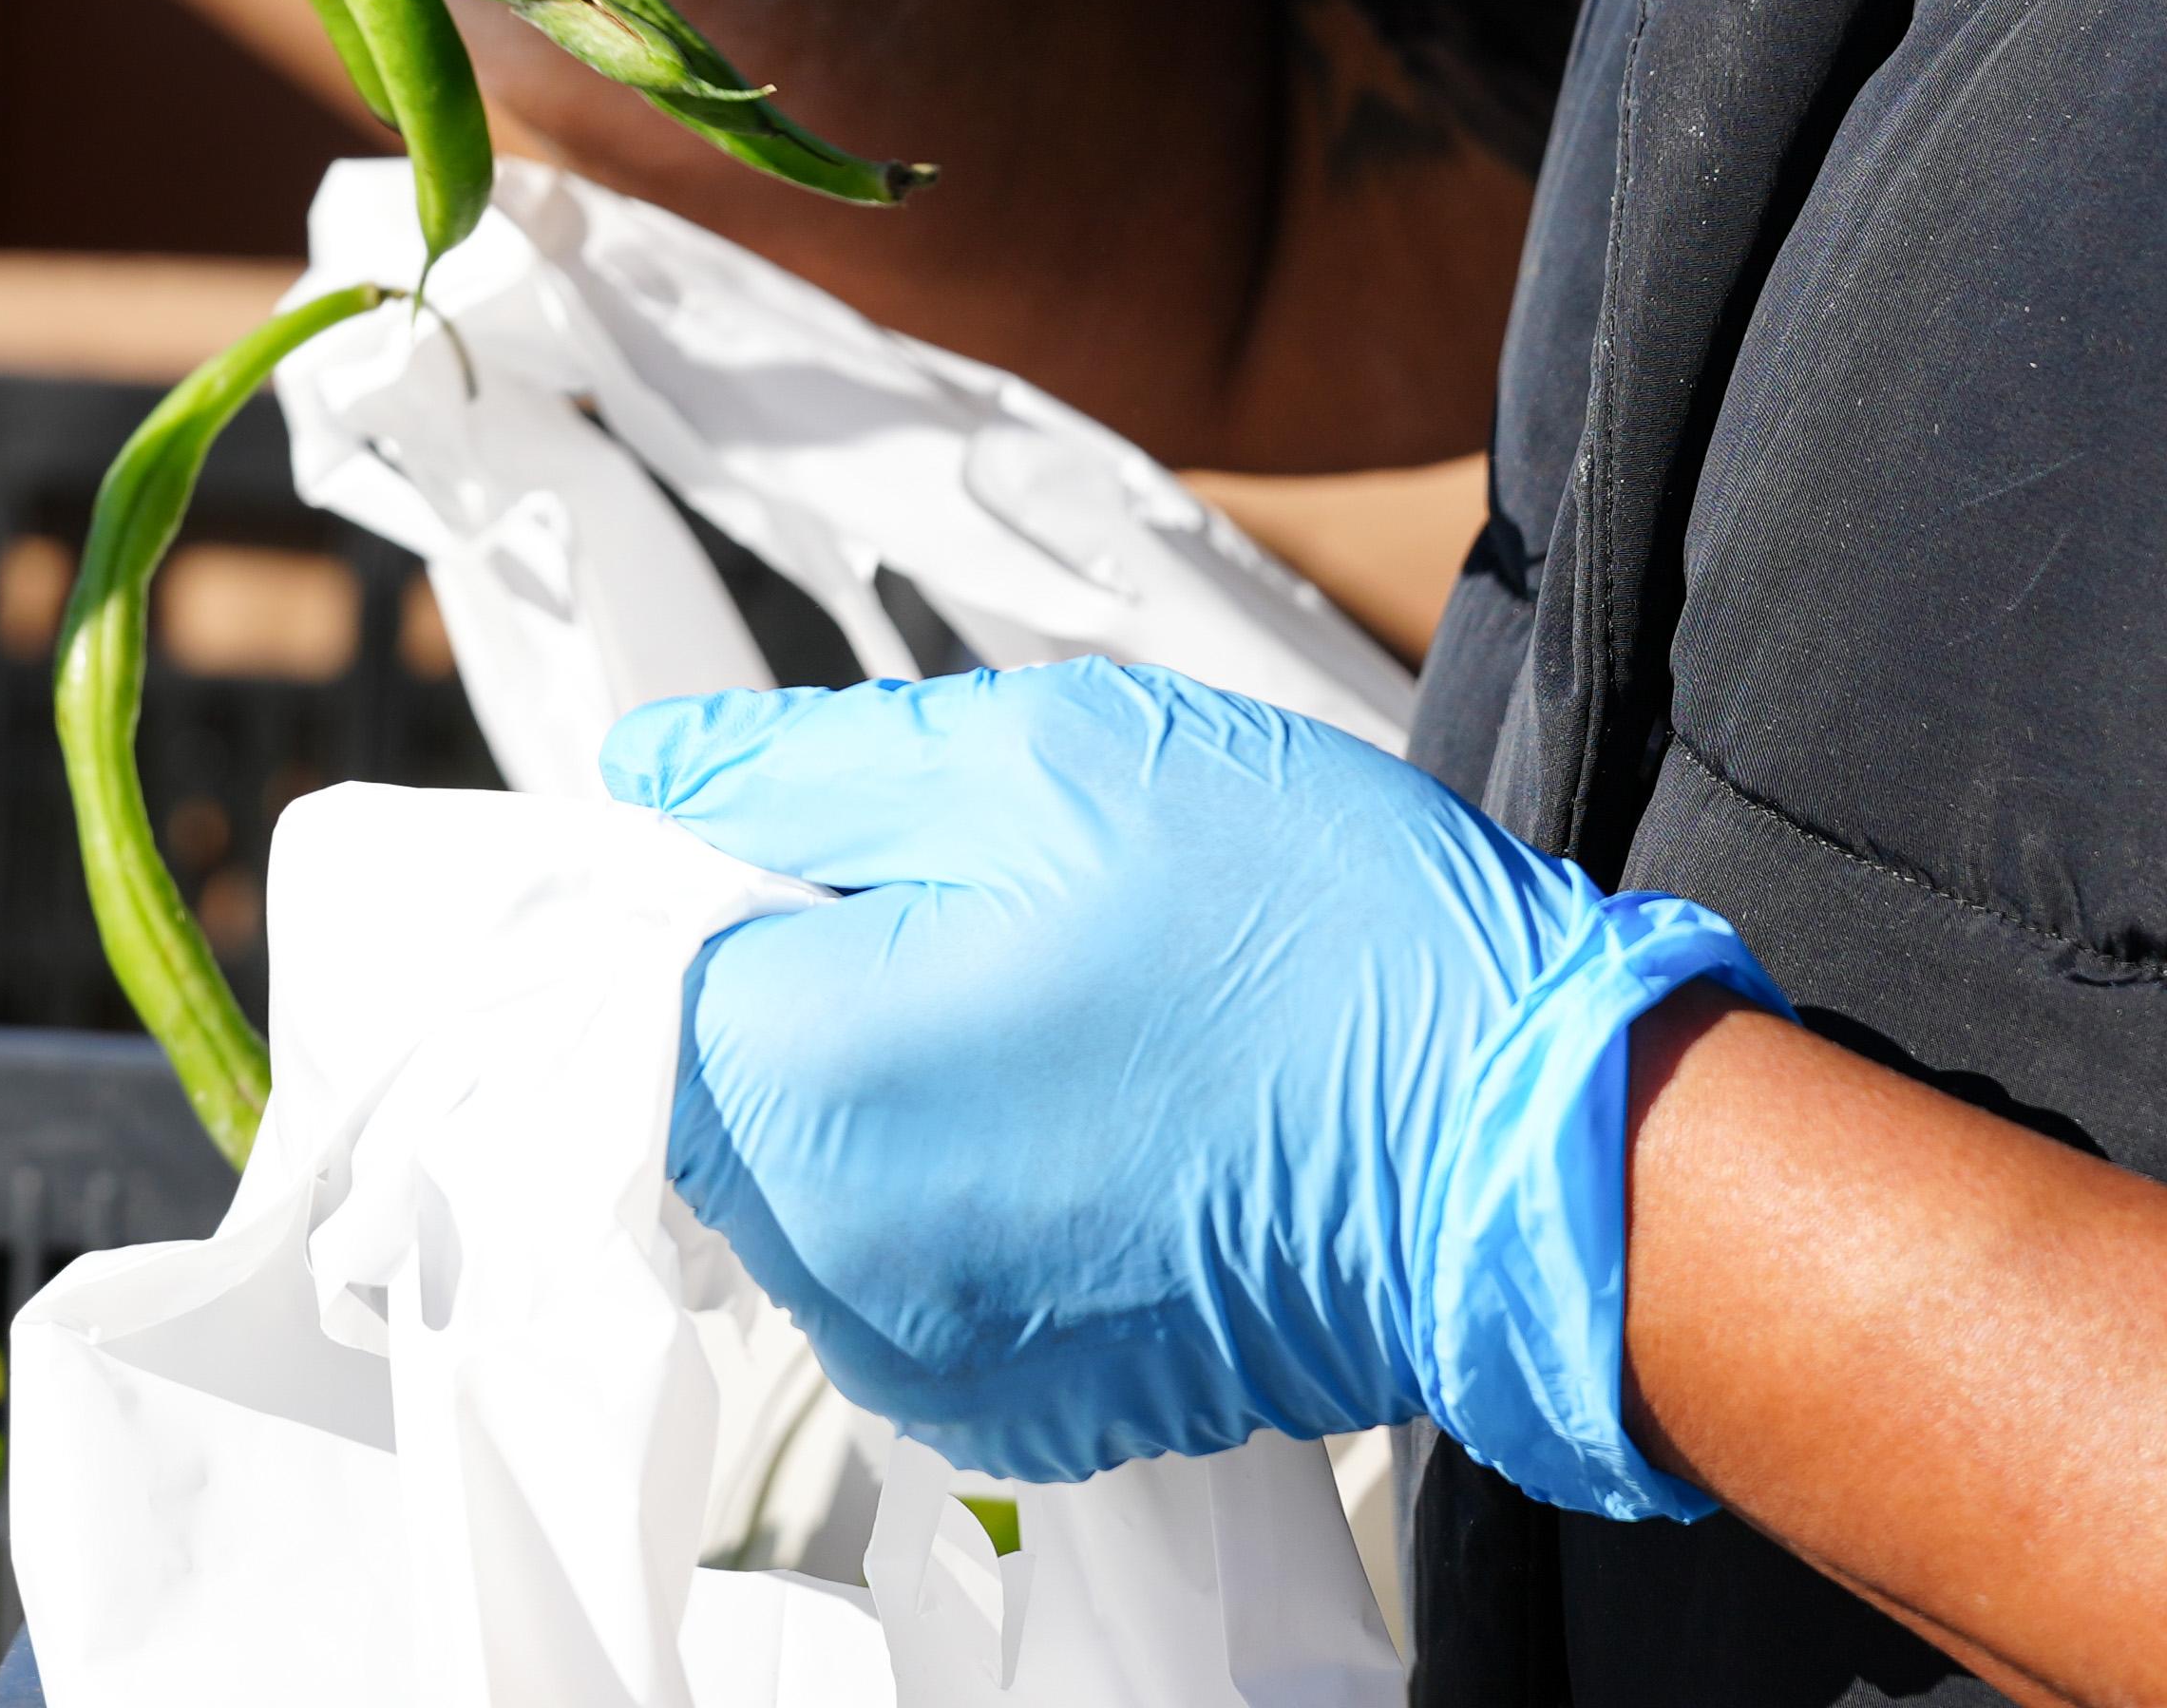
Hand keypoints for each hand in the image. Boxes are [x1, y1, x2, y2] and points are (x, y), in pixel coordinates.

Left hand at [610, 658, 1778, 1518]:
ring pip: (817, 1182)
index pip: (640, 969)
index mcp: (808, 1085)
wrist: (1526, 1145)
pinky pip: (918, 1272)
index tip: (811, 836)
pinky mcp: (1028, 1409)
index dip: (712, 878)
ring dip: (890, 1083)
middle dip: (805, 979)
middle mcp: (834, 1260)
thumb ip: (805, 773)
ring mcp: (930, 1356)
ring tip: (1060, 997)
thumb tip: (650, 775)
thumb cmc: (1307, 932)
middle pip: (717, 1085)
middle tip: (981, 896)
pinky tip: (1097, 1106)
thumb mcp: (1043, 758)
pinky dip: (969, 1188)